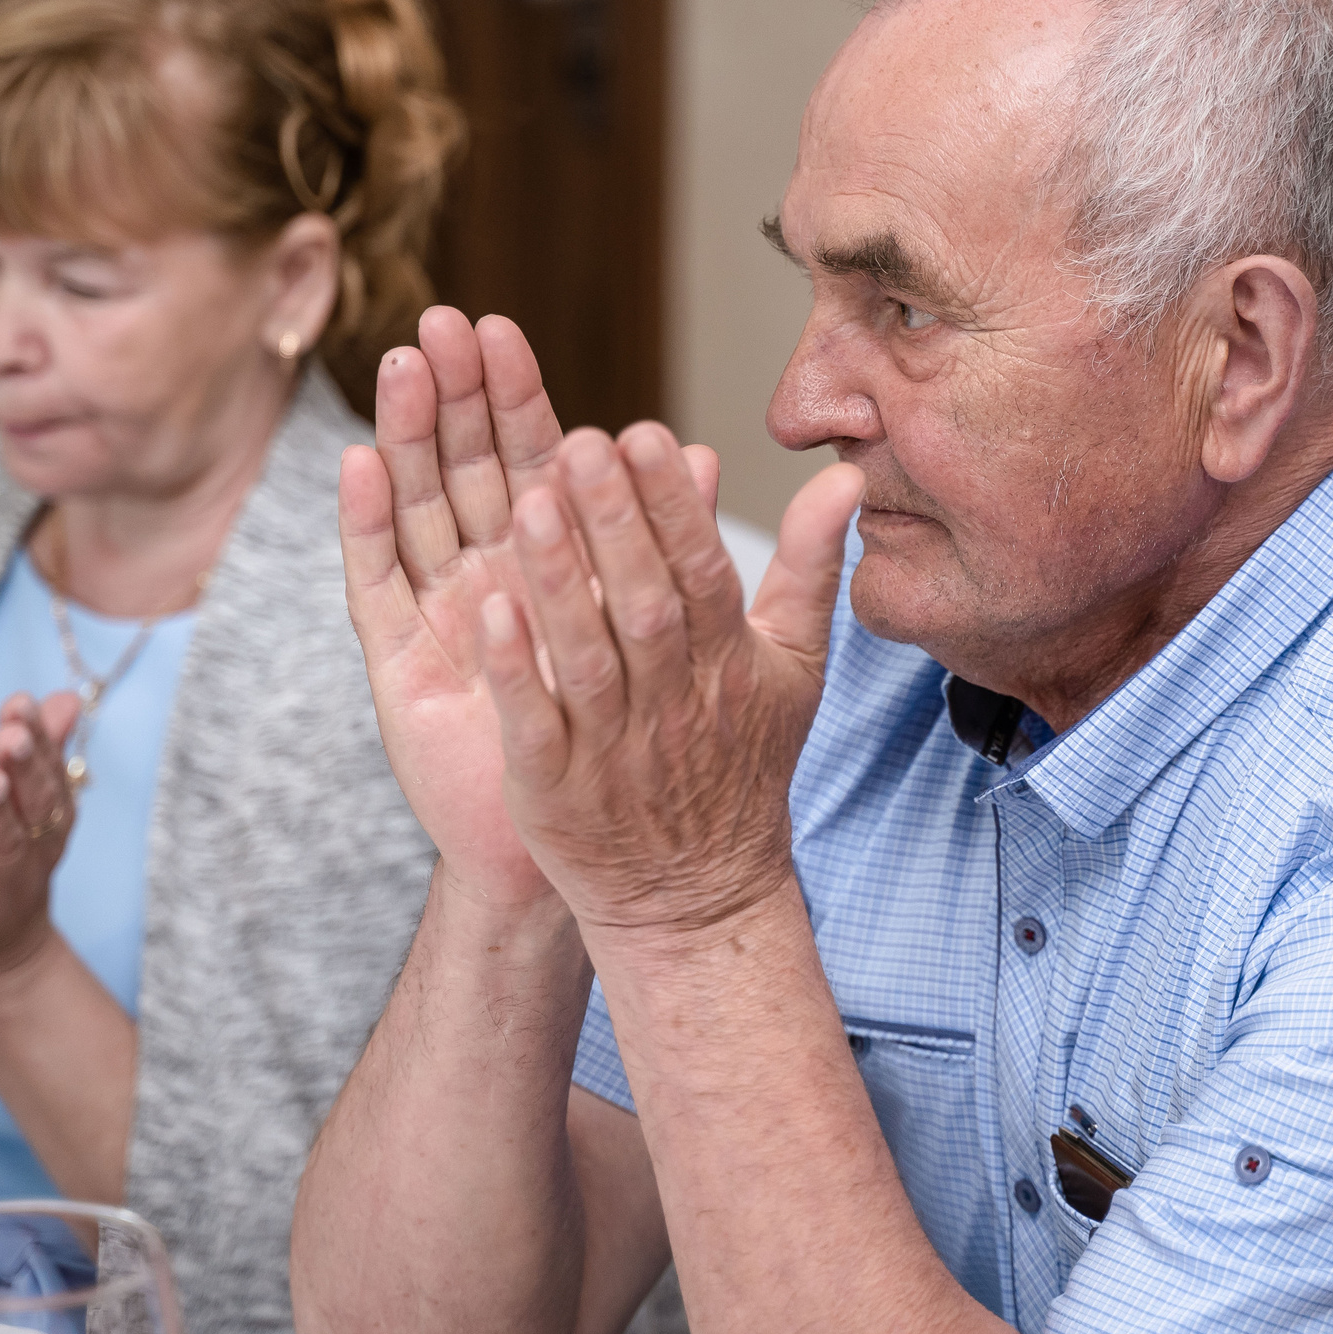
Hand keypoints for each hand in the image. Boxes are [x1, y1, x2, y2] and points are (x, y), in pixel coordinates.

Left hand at [0, 691, 81, 991]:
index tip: (21, 703)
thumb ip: (41, 755)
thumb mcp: (24, 813)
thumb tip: (64, 698)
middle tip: (9, 733)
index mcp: (46, 821)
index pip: (48, 773)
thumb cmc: (3, 873)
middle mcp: (31, 851)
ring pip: (4, 846)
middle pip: (34, 806)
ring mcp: (0, 887)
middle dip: (24, 768)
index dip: (38, 740)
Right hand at [341, 308, 719, 911]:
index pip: (524, 454)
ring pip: (416, 505)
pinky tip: (359, 465)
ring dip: (406, 435)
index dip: (511, 394)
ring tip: (404, 367)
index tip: (501, 328)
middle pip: (460, 465)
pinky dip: (368, 524)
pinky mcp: (401, 660)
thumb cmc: (632, 729)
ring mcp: (438, 610)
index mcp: (548, 554)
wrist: (605, 840)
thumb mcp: (666, 627)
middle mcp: (484, 570)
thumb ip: (679, 540)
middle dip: (451, 393)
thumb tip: (702, 451)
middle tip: (441, 321)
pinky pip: (380, 583)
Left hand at [478, 424, 862, 932]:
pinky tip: (488, 612)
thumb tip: (844, 476)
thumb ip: (809, 567)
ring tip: (526, 503)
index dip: (674, 505)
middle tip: (579, 442)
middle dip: (614, 523)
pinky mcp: (555, 788)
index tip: (645, 434)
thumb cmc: (740, 767)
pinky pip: (537, 724)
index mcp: (726, 662)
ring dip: (559, 582)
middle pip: (645, 602)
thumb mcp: (793, 669)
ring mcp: (611, 746)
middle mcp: (671, 699)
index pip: (702, 570)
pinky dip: (517, 672)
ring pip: (587, 655)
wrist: (696, 899)